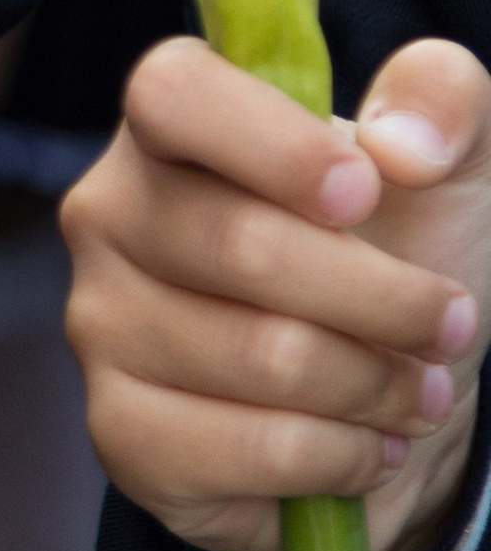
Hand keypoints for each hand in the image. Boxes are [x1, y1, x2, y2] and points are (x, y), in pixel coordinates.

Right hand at [62, 33, 490, 550]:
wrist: (379, 398)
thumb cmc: (399, 252)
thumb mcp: (443, 161)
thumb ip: (442, 97)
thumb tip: (404, 145)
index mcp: (169, 119)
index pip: (174, 94)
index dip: (273, 144)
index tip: (365, 192)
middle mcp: (110, 210)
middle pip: (243, 246)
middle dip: (383, 300)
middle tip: (451, 324)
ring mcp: (100, 322)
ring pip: (260, 358)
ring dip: (373, 386)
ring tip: (414, 391)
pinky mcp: (120, 431)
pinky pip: (245, 451)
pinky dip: (337, 457)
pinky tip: (361, 445)